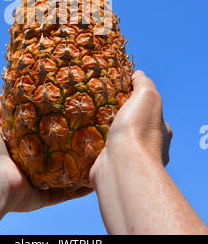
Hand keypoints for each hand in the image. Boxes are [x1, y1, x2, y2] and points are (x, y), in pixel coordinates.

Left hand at [0, 99, 91, 212]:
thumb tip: (12, 94)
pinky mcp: (43, 196)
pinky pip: (66, 192)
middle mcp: (25, 163)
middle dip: (69, 142)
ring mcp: (35, 181)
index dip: (52, 121)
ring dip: (79, 164)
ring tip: (99, 151)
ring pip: (63, 172)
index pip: (38, 132)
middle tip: (89, 129)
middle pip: (53, 150)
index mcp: (15, 144)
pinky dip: (81, 187)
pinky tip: (95, 175)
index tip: (69, 109)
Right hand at [88, 71, 207, 235]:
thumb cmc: (138, 130)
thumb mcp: (147, 96)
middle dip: (120, 118)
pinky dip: (93, 145)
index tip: (122, 93)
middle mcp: (149, 148)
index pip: (150, 111)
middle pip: (133, 127)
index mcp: (161, 131)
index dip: (137, 100)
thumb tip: (138, 74)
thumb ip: (144, 83)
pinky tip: (83, 137)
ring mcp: (129, 161)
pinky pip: (101, 153)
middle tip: (102, 107)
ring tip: (88, 119)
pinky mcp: (110, 169)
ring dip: (105, 132)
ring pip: (116, 141)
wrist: (122, 166)